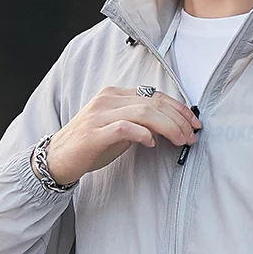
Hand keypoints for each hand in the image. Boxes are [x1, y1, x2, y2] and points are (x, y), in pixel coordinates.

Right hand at [42, 86, 201, 184]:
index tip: (194, 123)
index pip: (155, 95)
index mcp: (115, 95)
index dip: (179, 109)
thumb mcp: (119, 129)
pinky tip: (151, 144)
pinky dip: (143, 134)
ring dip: (169, 127)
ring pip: (144, 112)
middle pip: (154, 102)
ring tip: (180, 141)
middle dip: (179, 120)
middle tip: (192, 136)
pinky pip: (125, 127)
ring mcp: (100, 115)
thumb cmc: (91, 145)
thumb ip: (140, 122)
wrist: (58, 158)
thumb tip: (168, 126)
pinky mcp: (95, 133)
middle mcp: (108, 100)